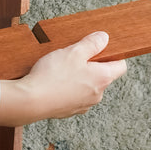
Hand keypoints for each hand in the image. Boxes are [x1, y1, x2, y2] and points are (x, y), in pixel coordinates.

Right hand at [0, 31, 126, 126]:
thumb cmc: (52, 76)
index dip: (114, 55)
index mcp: (103, 78)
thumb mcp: (74, 51)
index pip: (121, 66)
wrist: (30, 101)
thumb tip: (104, 38)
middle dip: (91, 65)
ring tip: (61, 69)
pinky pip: (74, 96)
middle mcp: (97, 95)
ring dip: (79, 78)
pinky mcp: (69, 111)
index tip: (102, 49)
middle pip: (102, 76)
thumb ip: (92, 43)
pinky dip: (68, 89)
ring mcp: (84, 105)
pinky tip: (54, 82)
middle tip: (75, 56)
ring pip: (87, 86)